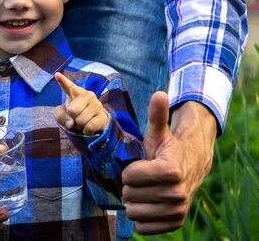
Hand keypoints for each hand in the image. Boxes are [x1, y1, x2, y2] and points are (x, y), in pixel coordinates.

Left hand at [53, 72, 109, 134]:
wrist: (91, 124)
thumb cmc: (74, 115)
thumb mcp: (62, 114)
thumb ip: (60, 115)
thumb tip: (71, 123)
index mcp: (76, 92)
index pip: (68, 86)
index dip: (63, 81)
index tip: (57, 75)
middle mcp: (89, 95)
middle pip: (73, 110)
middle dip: (72, 118)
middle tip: (75, 117)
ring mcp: (97, 105)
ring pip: (81, 120)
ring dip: (79, 126)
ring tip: (82, 122)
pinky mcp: (103, 116)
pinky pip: (89, 127)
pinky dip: (86, 131)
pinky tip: (88, 127)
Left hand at [122, 92, 216, 233]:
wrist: (190, 168)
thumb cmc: (167, 149)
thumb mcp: (158, 132)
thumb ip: (156, 115)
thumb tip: (160, 93)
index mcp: (170, 170)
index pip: (129, 177)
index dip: (129, 170)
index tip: (141, 164)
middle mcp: (177, 193)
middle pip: (129, 195)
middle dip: (131, 186)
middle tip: (143, 178)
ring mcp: (177, 210)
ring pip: (134, 212)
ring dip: (135, 202)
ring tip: (146, 190)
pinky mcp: (175, 223)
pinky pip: (143, 228)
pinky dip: (142, 218)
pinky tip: (150, 203)